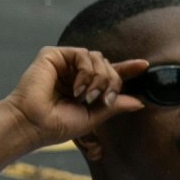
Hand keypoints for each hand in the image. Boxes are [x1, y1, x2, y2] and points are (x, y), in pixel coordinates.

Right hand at [2, 46, 146, 146]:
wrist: (35, 123)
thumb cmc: (59, 125)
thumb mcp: (94, 117)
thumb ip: (115, 106)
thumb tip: (139, 102)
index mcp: (85, 88)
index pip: (110, 74)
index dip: (127, 69)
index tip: (145, 66)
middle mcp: (75, 73)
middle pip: (107, 65)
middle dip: (111, 82)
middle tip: (102, 101)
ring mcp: (65, 62)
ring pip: (98, 58)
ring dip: (99, 79)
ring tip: (85, 98)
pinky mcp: (54, 55)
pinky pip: (83, 55)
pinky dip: (86, 72)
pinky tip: (76, 88)